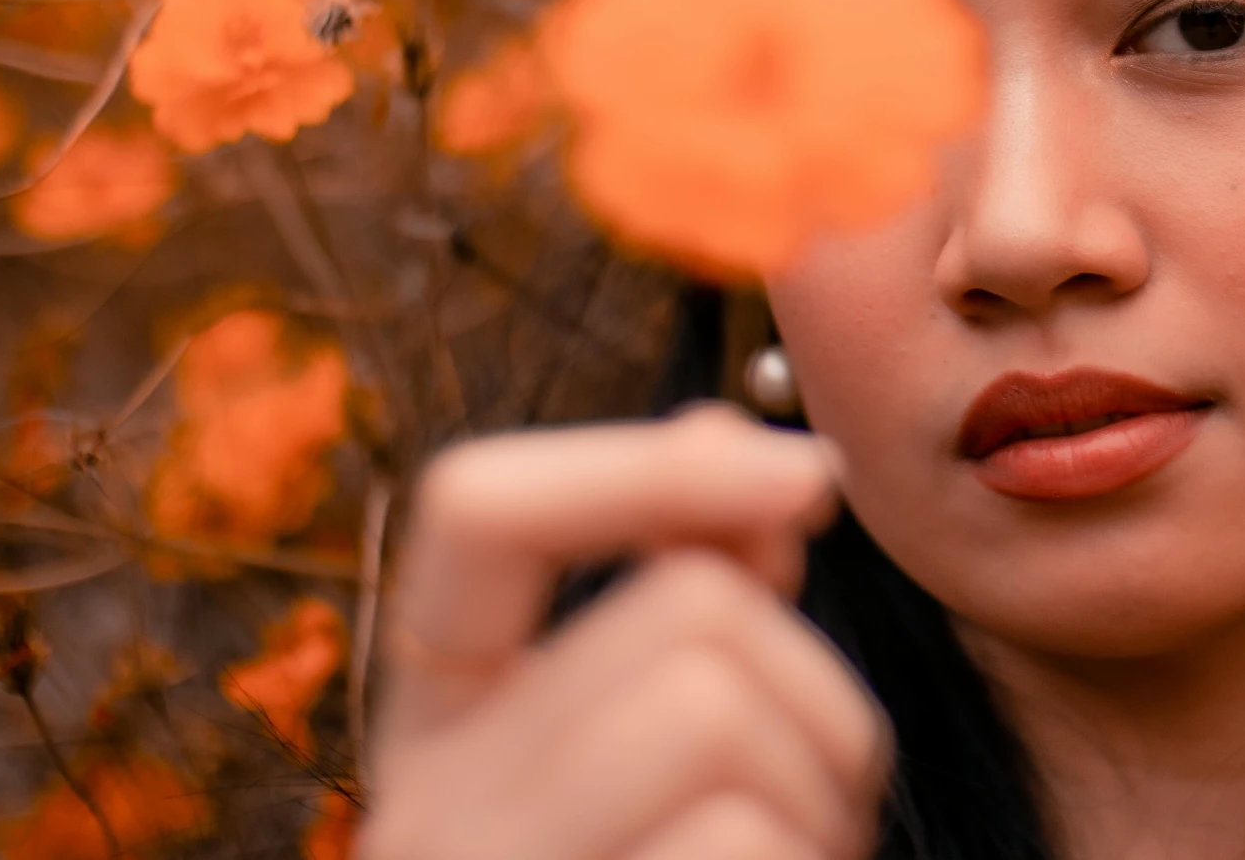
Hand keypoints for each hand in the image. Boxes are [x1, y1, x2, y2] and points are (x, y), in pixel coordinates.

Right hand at [360, 405, 890, 859]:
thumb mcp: (672, 749)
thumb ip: (683, 600)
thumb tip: (723, 427)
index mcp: (437, 723)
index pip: (478, 509)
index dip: (651, 465)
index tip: (810, 474)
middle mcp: (422, 802)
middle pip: (683, 606)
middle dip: (813, 687)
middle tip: (817, 799)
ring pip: (713, 708)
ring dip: (822, 788)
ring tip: (798, 857)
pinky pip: (736, 837)